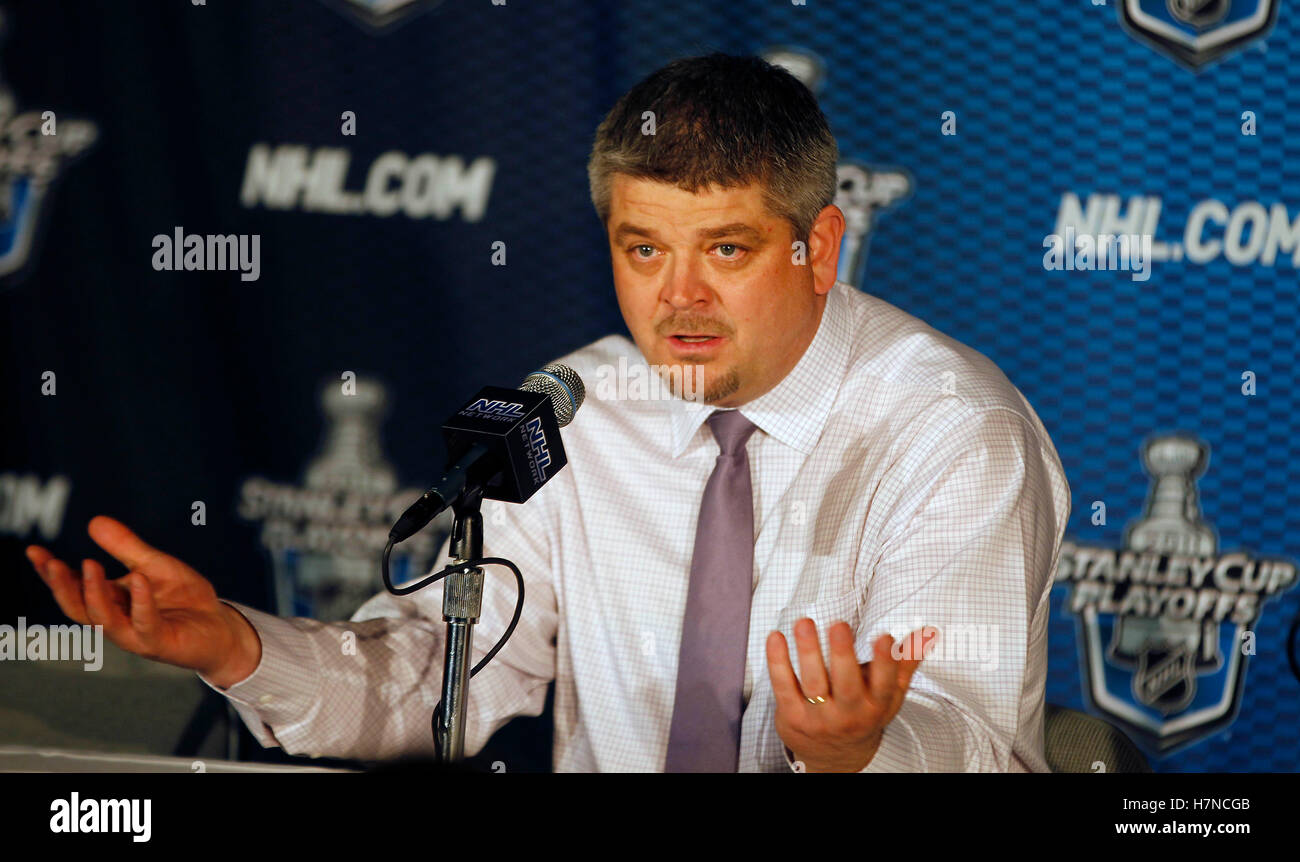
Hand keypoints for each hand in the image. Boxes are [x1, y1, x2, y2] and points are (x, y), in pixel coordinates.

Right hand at [24, 515, 260, 687]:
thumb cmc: (184, 598)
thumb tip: (94, 521)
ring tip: (88, 564)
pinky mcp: (159, 643)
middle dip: (62, 586)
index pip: (74, 588)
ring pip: (104, 620)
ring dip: (94, 593)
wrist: (221, 627)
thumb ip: (126, 547)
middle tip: (50, 562)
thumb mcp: (155, 565)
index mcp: (111, 601)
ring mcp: (136, 634)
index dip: (52, 572)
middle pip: (79, 608)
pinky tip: (139, 580)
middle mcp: (117, 620)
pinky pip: (145, 624)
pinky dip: (140, 602)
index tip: (34, 551)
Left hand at [766, 618, 935, 771]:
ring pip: (813, 681)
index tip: (884, 638)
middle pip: (847, 684)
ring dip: (808, 651)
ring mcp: (819, 716)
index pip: (884, 685)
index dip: (886, 662)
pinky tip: (777, 638)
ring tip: (805, 624)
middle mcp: (849, 713)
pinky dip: (778, 662)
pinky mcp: (792, 715)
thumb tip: (925, 635)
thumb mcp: (888, 696)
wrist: (832, 757)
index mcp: (875, 706)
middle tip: (839, 626)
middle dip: (843, 654)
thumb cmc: (861, 717)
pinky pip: (784, 685)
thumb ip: (903, 664)